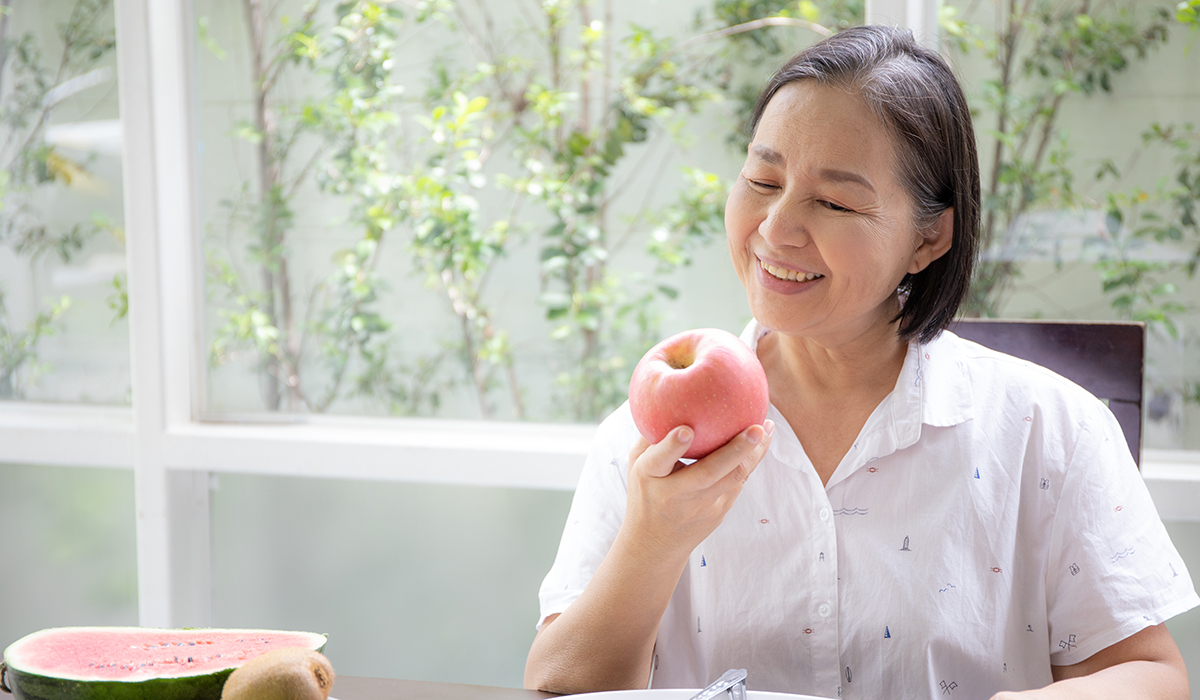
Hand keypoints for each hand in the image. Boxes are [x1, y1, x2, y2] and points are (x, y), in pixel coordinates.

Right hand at [622, 420, 774, 559]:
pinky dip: (751, 460)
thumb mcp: (635, 465)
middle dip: (734, 451)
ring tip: (766, 428)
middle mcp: (676, 494)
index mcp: (649, 478)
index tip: (686, 429)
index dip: (672, 446)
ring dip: (753, 453)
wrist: (655, 545)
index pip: (659, 461)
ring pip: (732, 479)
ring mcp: (700, 507)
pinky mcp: (718, 513)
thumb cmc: (644, 493)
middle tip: (755, 428)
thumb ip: (650, 435)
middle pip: (709, 473)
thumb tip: (666, 393)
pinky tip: (762, 441)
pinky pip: (738, 483)